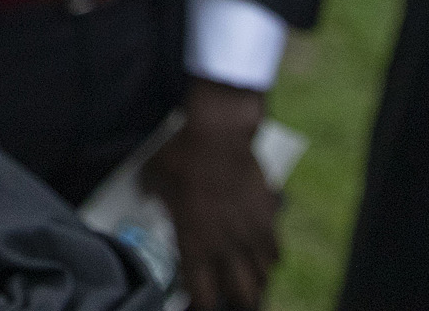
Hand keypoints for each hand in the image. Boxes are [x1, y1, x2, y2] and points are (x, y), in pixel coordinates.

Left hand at [141, 79, 278, 310]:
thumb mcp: (157, 181)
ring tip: (247, 283)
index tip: (198, 303)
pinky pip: (276, 253)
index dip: (200, 306)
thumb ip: (160, 202)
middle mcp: (226, 247)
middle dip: (237, 303)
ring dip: (255, 283)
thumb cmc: (181, 155)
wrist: (218, 134)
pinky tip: (262, 256)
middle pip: (243, 296)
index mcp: (195, 244)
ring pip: (263, 278)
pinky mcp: (268, 219)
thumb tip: (152, 202)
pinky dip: (270, 259)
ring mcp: (250, 235)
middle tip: (229, 299)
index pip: (203, 296)